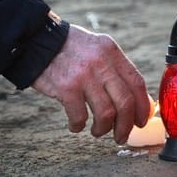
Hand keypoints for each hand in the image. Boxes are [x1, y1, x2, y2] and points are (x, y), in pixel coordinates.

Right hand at [32, 23, 150, 143]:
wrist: (34, 40)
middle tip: (121, 136)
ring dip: (103, 128)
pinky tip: (76, 125)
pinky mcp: (66, 87)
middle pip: (125, 102)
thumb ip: (115, 70)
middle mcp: (101, 62)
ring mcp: (84, 75)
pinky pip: (79, 116)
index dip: (142, 107)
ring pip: (106, 113)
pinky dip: (79, 125)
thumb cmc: (68, 49)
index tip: (141, 121)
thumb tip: (137, 100)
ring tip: (97, 131)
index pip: (137, 83)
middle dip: (126, 125)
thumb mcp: (97, 49)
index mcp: (112, 52)